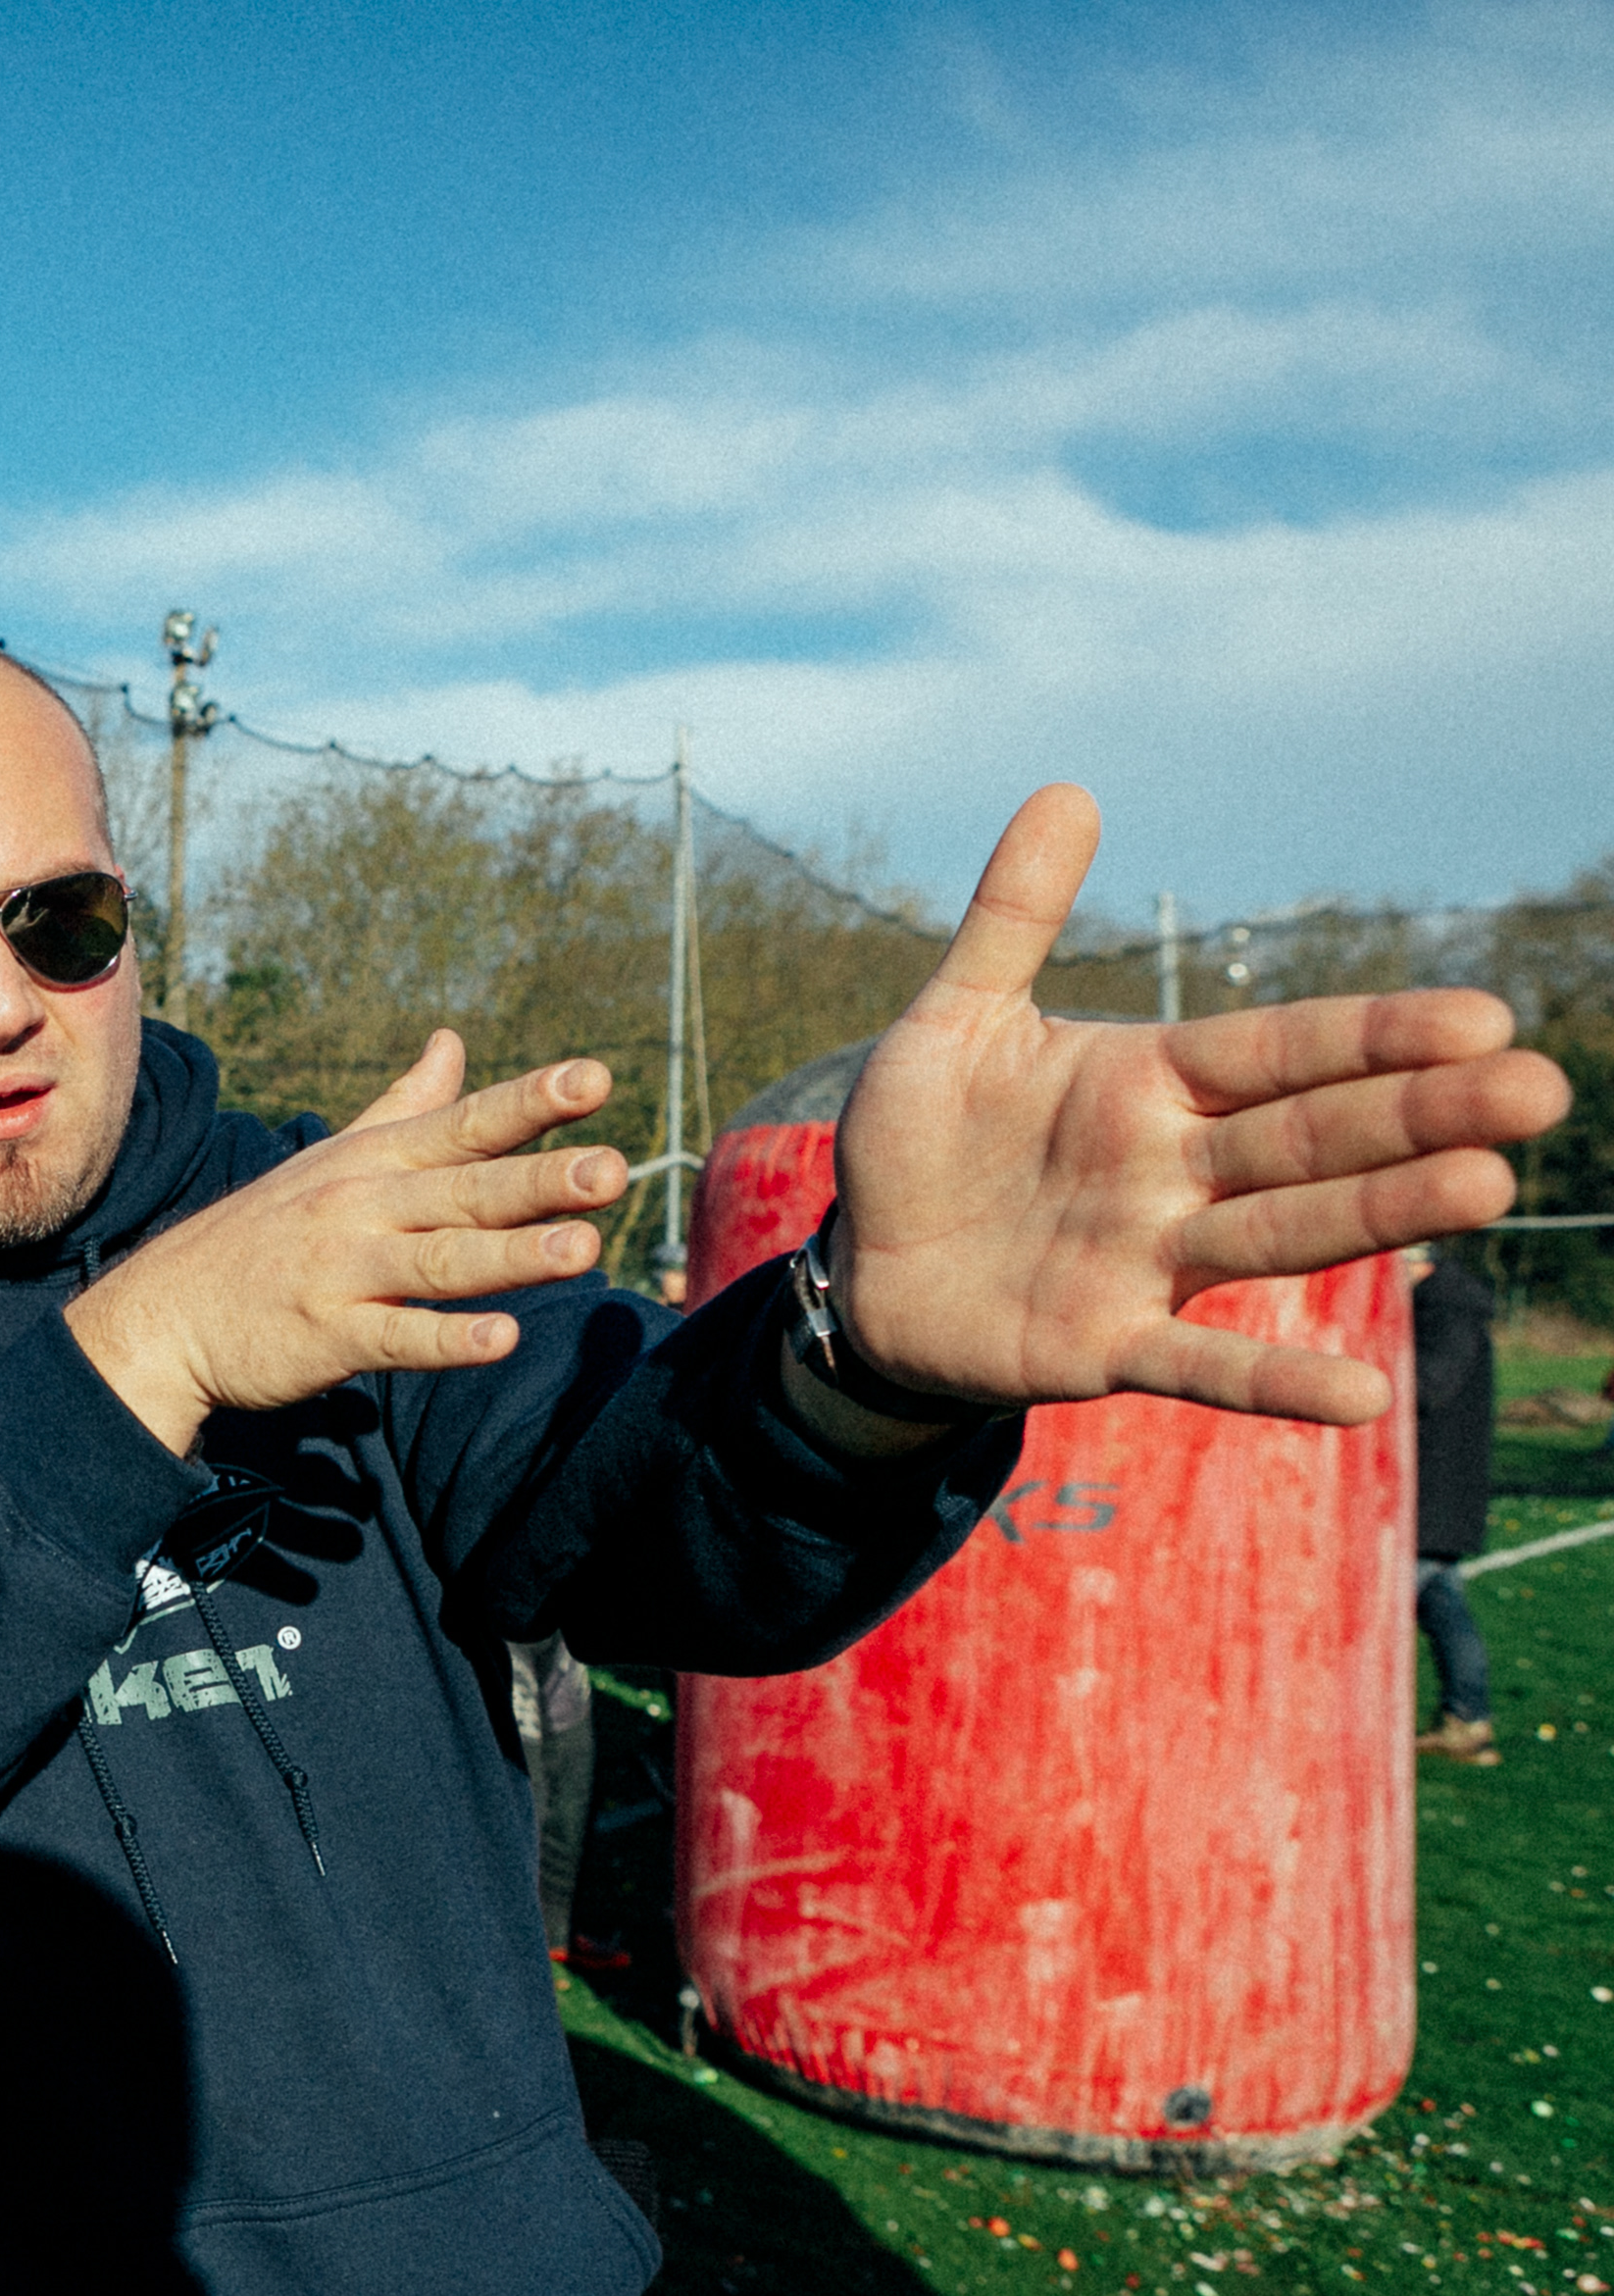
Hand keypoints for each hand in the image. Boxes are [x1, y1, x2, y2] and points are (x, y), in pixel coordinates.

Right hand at [66, 1032, 628, 1453]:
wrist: (166, 1313)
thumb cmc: (267, 1233)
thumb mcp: (335, 1158)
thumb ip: (407, 1106)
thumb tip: (453, 1040)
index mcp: (374, 1162)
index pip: (463, 1124)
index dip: (530, 1103)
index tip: (595, 1080)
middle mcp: (363, 1207)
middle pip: (465, 1190)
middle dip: (540, 1180)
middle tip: (613, 1170)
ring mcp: (343, 1271)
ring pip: (441, 1261)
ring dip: (512, 1255)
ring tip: (583, 1249)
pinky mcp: (327, 1336)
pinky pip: (395, 1337)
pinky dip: (447, 1339)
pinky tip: (502, 1340)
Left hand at [832, 785, 1568, 1424]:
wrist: (862, 1267)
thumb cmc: (924, 1138)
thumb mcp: (956, 1019)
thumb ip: (1014, 917)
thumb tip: (1068, 791)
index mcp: (1148, 1082)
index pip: (1278, 1050)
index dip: (1370, 1035)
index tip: (1480, 1016)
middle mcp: (1173, 1169)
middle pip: (1311, 1134)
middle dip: (1418, 1114)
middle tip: (1536, 1089)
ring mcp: (1148, 1261)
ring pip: (1283, 1231)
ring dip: (1381, 1215)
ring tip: (1488, 1189)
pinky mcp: (1101, 1346)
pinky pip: (1199, 1366)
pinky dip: (1273, 1384)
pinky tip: (1362, 1400)